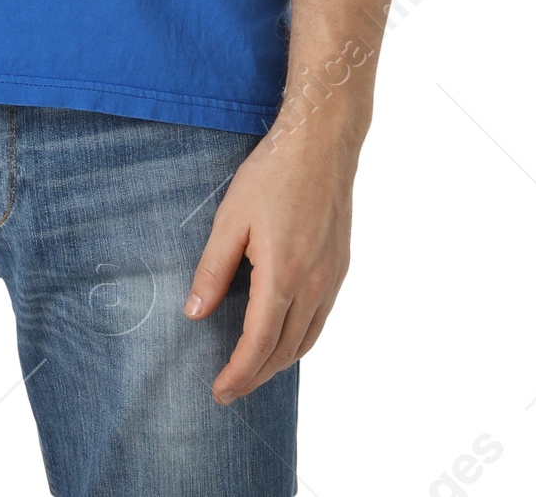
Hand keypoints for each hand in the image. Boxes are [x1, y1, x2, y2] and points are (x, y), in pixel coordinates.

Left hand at [184, 114, 356, 403]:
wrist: (322, 143)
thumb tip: (195, 313)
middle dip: (256, 376)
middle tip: (229, 389)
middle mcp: (314, 286)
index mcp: (283, 277)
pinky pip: (320, 320)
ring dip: (278, 362)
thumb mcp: (231, 219)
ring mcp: (332, 279)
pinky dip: (299, 339)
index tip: (219, 392)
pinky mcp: (340, 267)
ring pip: (306, 340)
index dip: (238, 373)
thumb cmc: (273, 174)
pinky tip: (282, 335)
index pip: (258, 344)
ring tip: (252, 370)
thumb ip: (213, 269)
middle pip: (284, 351)